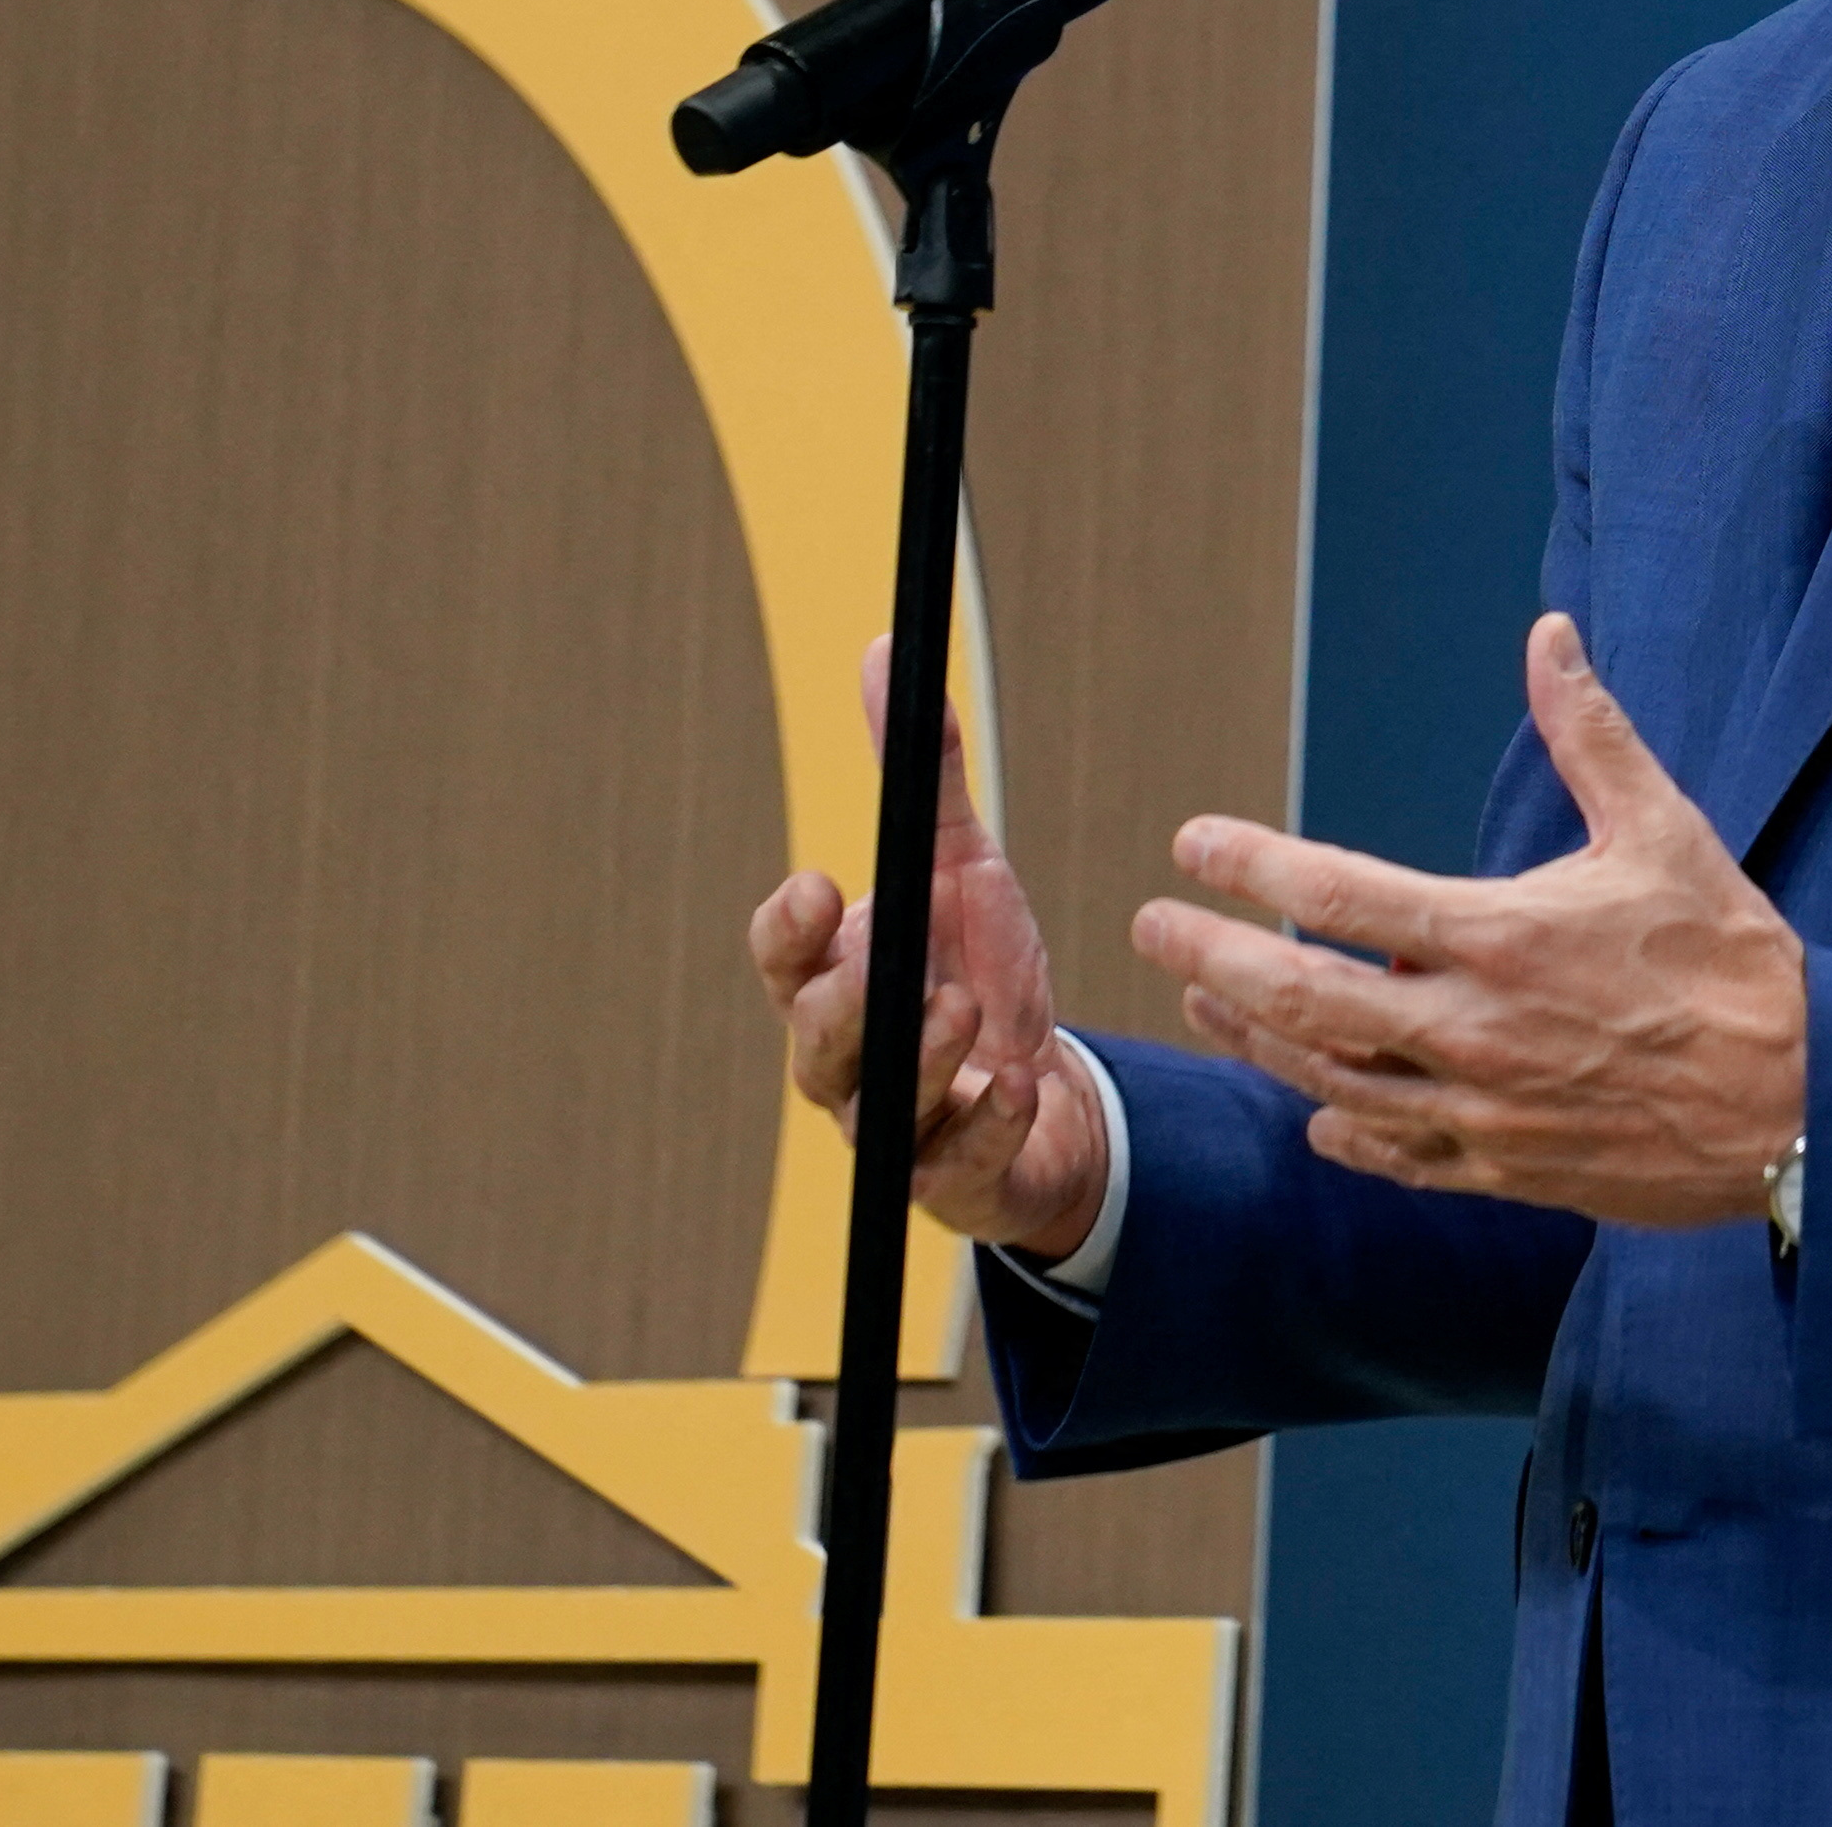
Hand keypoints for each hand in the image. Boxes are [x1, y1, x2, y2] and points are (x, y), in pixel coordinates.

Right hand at [746, 637, 1115, 1262]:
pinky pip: (957, 1170)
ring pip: (882, 1113)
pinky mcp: (959, 1180)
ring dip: (922, 1063)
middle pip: (816, 1047)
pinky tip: (1019, 1089)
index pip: (786, 962)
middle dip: (841, 1010)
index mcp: (839, 982)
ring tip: (962, 1018)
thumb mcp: (963, 867)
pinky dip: (987, 1130)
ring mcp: (904, 1130)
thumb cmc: (978, 975)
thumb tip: (884, 652)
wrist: (1046, 1098)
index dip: (788, 933)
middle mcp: (856, 1062)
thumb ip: (926, 779)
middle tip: (883, 972)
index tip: (816, 886)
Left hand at [1133, 613, 1803, 1228]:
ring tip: (1207, 999)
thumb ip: (1591, 734)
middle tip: (1153, 924)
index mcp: (1498, 936)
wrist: (1806, 1106)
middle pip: (1299, 1000)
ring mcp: (1481, 1112)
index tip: (1191, 842)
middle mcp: (1471, 1030)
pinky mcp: (1507, 1171)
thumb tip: (1549, 637)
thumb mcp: (1665, 832)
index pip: (1334, 896)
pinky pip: (1398, 1156)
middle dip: (1211, 958)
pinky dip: (1345, 1134)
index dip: (1247, 866)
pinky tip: (1314, 1114)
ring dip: (1255, 1040)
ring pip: (1329, 1082)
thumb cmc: (1734, 961)